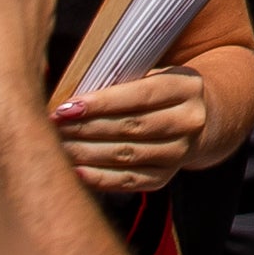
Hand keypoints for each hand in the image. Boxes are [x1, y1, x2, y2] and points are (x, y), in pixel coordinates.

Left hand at [53, 66, 211, 192]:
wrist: (201, 118)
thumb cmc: (160, 91)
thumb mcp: (154, 74)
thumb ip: (122, 81)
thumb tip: (72, 96)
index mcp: (188, 87)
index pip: (141, 95)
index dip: (101, 103)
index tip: (65, 107)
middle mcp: (190, 121)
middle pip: (131, 127)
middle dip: (85, 128)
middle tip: (52, 127)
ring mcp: (180, 153)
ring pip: (126, 154)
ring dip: (85, 152)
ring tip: (56, 146)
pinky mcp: (165, 177)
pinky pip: (128, 180)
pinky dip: (98, 177)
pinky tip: (74, 171)